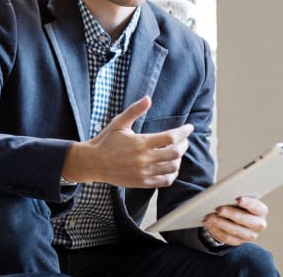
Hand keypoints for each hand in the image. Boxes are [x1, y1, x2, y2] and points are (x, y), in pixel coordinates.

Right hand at [62, 96, 193, 187]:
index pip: (170, 137)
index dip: (183, 132)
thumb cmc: (106, 140)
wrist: (93, 162)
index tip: (189, 128)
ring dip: (179, 159)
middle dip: (184, 144)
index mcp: (140, 142)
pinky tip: (171, 166)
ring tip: (177, 151)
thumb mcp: (119, 122)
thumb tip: (148, 98)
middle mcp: (144, 159)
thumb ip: (135, 110)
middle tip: (184, 139)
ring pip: (172, 168)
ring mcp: (144, 173)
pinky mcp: (142, 183)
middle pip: (175, 153)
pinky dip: (172, 173)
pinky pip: (165, 181)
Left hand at [203, 196, 267, 245]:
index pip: (257, 207)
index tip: (238, 199)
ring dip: (220, 223)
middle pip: (246, 220)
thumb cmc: (235, 201)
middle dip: (231, 214)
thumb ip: (234, 194)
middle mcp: (258, 224)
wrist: (232, 215)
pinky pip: (226, 238)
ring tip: (209, 217)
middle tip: (218, 209)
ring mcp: (249, 235)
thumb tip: (223, 193)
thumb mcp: (236, 196)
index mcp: (260, 210)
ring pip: (235, 231)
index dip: (248, 203)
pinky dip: (216, 230)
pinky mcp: (238, 241)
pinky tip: (208, 223)